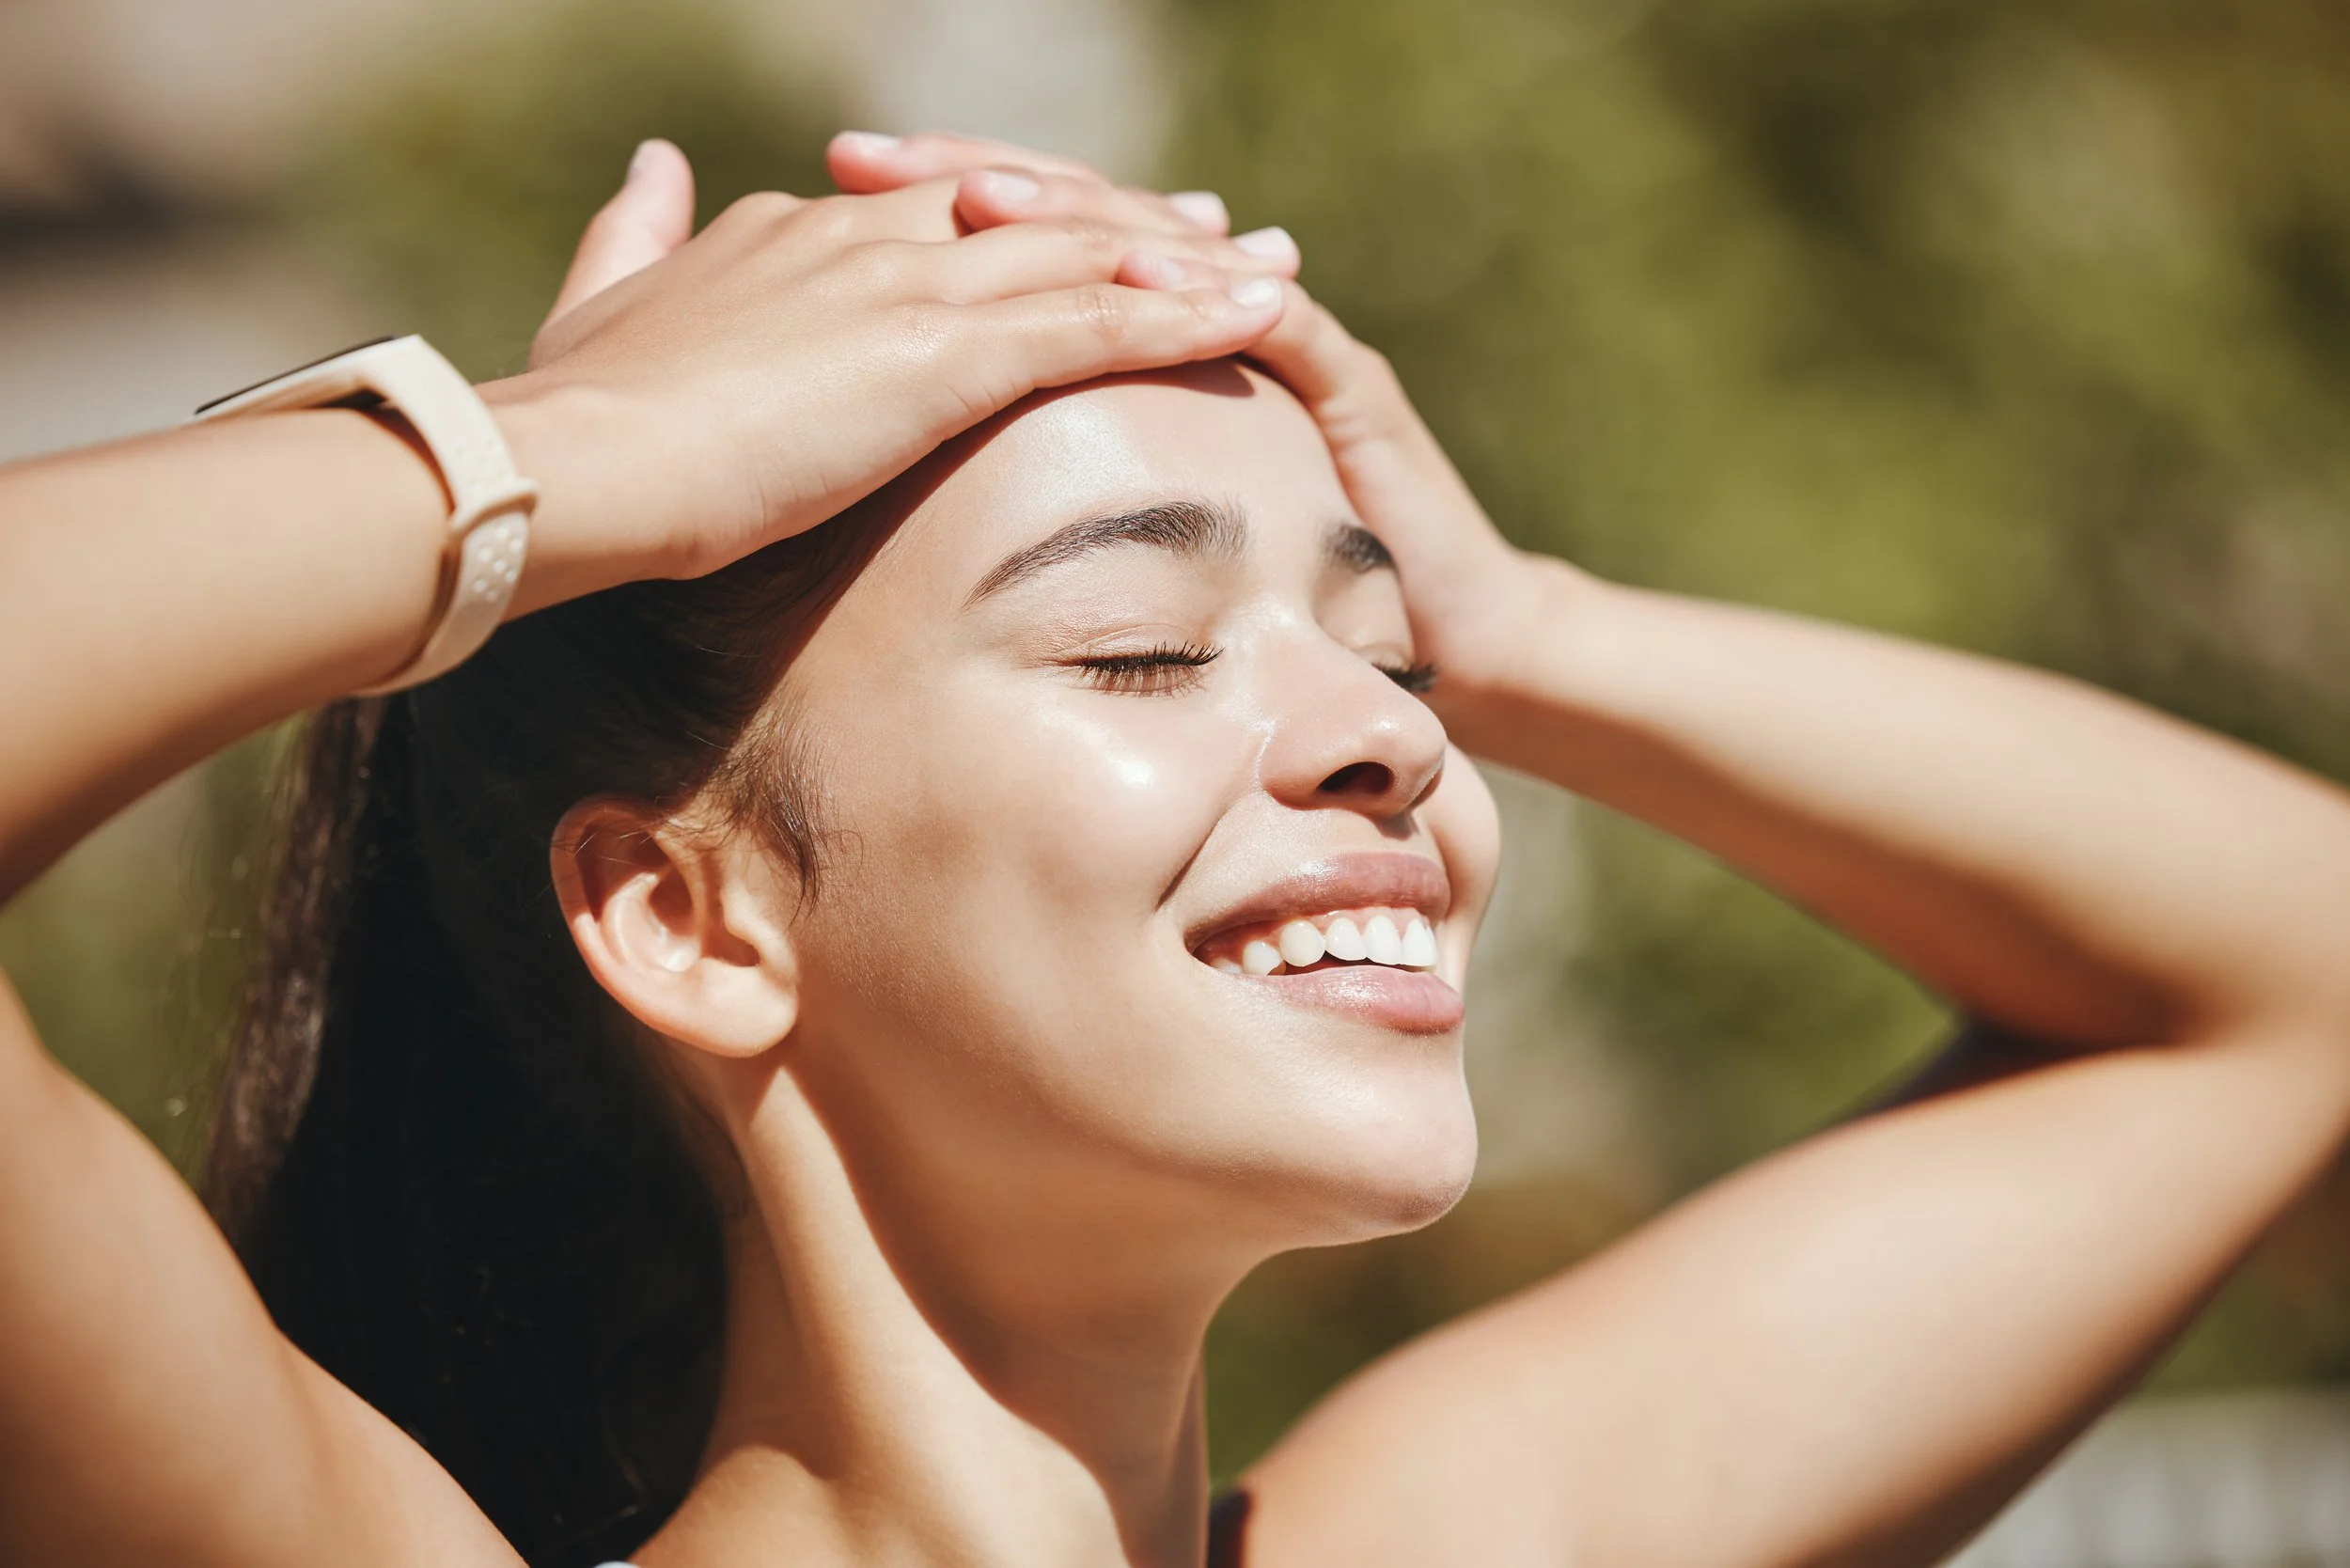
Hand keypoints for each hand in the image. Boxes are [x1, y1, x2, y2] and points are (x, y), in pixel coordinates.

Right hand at [483, 137, 1300, 610]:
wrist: (570, 464)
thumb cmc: (576, 415)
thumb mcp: (602, 308)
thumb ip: (637, 234)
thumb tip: (655, 163)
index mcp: (801, 234)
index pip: (944, 210)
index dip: (1030, 215)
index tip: (1092, 227)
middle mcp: (867, 241)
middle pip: (1034, 218)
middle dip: (1135, 227)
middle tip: (1224, 231)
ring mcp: (907, 291)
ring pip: (1081, 261)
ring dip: (1186, 266)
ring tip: (1274, 269)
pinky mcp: (936, 356)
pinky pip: (1088, 327)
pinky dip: (1180, 319)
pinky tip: (1254, 319)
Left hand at [834, 132, 1553, 718]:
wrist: (1443, 640)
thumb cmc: (1273, 606)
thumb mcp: (1123, 536)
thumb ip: (1043, 496)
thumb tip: (906, 488)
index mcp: (1138, 341)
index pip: (1023, 246)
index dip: (923, 207)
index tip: (823, 187)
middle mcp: (1201, 317)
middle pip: (1075, 217)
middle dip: (965, 179)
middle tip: (859, 157)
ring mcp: (1276, 337)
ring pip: (1164, 249)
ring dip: (1065, 217)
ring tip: (968, 198)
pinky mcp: (1347, 387)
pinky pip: (1274, 323)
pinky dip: (1202, 298)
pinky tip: (1134, 281)